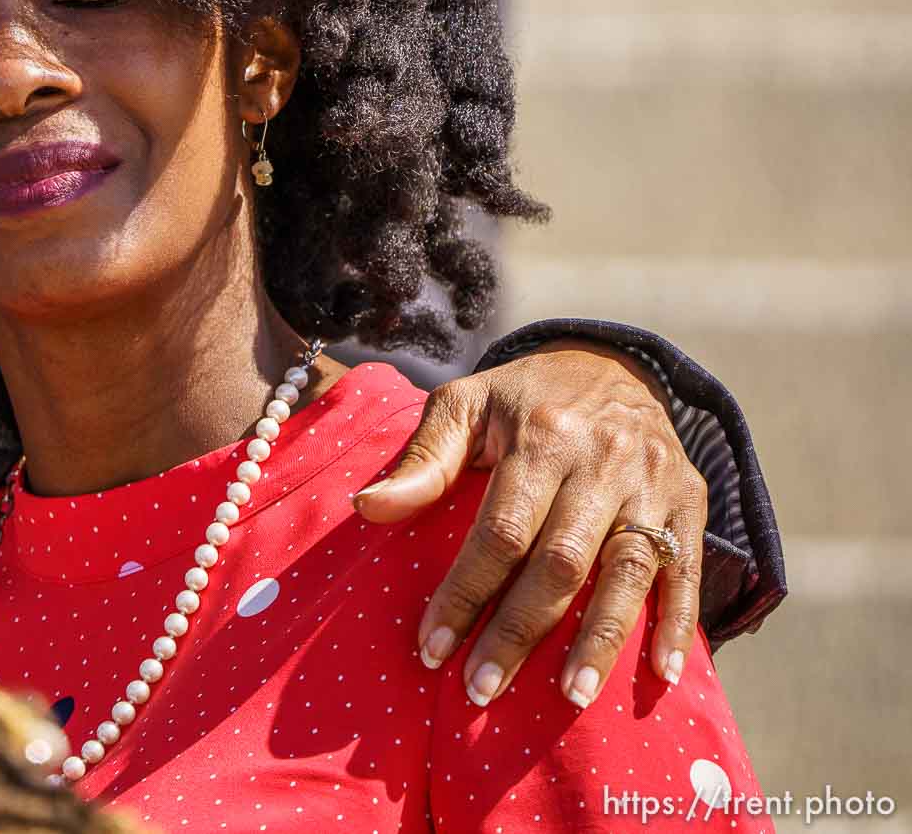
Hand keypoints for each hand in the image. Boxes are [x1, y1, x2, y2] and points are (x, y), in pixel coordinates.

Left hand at [351, 339, 703, 709]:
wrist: (613, 362)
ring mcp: (653, 483)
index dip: (465, 593)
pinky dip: (677, 622)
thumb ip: (423, 458)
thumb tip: (368, 507)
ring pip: (628, 572)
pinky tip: (659, 673)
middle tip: (482, 689)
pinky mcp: (691, 501)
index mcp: (542, 437)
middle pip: (560, 562)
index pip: (500, 531)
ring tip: (568, 697)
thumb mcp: (466, 403)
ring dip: (599, 640)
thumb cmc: (525, 397)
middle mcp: (603, 461)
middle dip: (519, 632)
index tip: (433, 648)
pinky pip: (688, 568)